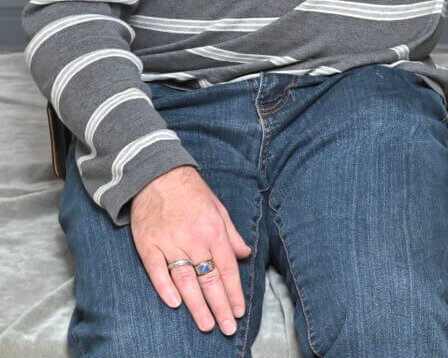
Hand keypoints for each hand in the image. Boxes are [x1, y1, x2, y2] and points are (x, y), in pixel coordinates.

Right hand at [130, 165, 251, 334]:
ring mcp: (169, 242)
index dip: (234, 291)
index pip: (227, 267)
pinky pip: (157, 271)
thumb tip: (245, 254)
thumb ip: (231, 234)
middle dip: (220, 305)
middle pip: (209, 278)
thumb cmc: (191, 191)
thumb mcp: (218, 207)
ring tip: (207, 325)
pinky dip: (165, 288)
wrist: (157, 174)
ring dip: (197, 305)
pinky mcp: (148, 244)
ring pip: (186, 280)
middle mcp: (193, 238)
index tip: (239, 311)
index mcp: (213, 228)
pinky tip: (176, 304)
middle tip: (227, 328)